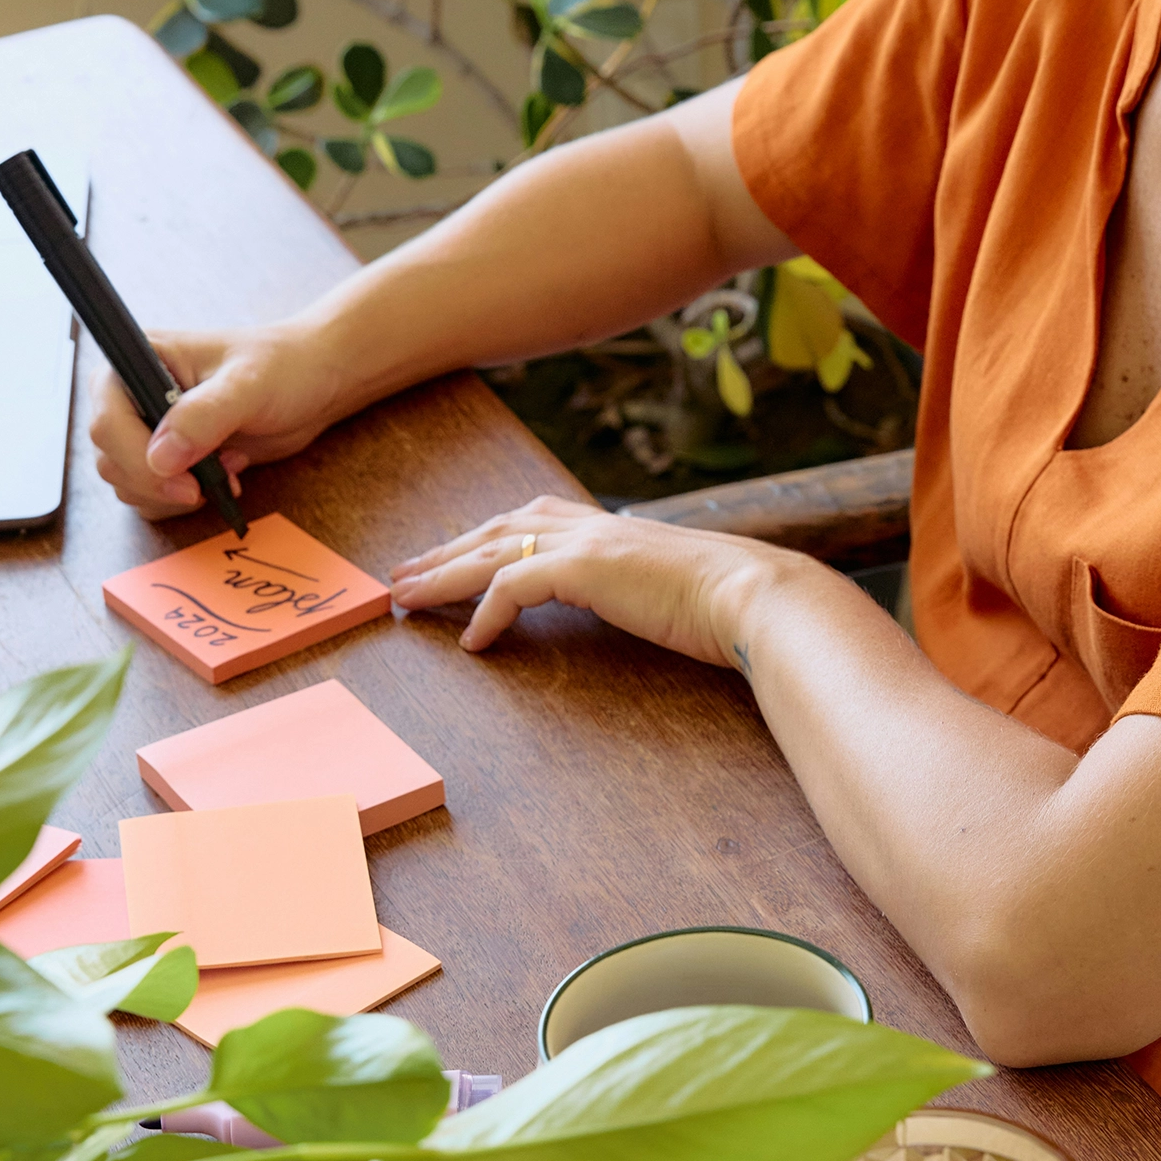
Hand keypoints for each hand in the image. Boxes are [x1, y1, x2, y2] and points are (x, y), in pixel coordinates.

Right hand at [88, 322, 343, 517]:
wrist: (311, 384)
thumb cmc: (282, 367)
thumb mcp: (249, 385)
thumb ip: (204, 416)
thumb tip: (160, 458)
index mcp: (137, 360)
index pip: (108, 421)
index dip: (138, 458)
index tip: (187, 482)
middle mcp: (130, 396)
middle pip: (111, 460)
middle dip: (160, 482)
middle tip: (210, 482)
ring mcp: (145, 429)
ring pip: (127, 484)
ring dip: (174, 492)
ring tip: (226, 466)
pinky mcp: (165, 456)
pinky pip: (150, 496)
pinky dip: (183, 499)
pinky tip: (223, 476)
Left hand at [389, 494, 804, 668]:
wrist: (757, 597)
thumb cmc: (728, 605)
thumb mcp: (673, 592)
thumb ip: (641, 589)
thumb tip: (635, 604)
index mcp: (612, 528)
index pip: (532, 520)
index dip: (487, 539)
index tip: (453, 559)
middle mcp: (593, 525)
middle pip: (498, 527)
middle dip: (447, 551)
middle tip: (403, 574)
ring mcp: (588, 541)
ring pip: (492, 550)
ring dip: (443, 574)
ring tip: (407, 596)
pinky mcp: (585, 567)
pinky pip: (512, 585)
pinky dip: (485, 611)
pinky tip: (471, 641)